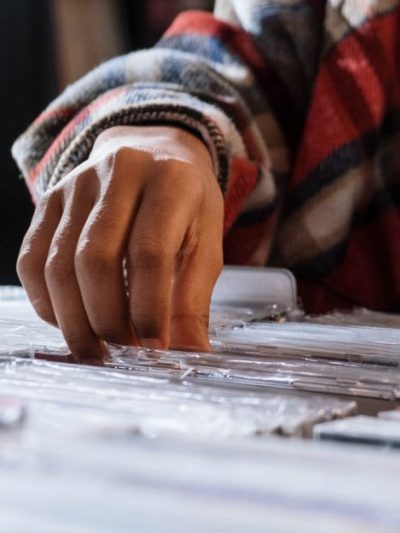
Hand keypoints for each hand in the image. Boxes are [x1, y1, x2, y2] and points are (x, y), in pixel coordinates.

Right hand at [17, 125, 223, 360]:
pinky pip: (33, 259)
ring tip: (98, 352)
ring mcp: (76, 183)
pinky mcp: (48, 199)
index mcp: (171, 181)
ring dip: (74, 318)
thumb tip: (190, 354)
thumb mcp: (207, 245)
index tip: (155, 348)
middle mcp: (120, 173)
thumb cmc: (187, 207)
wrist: (155, 152)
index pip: (150, 252)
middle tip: (125, 354)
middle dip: (108, 318)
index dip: (149, 307)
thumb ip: (195, 299)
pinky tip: (72, 325)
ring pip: (58, 262)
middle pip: (96, 259)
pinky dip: (48, 302)